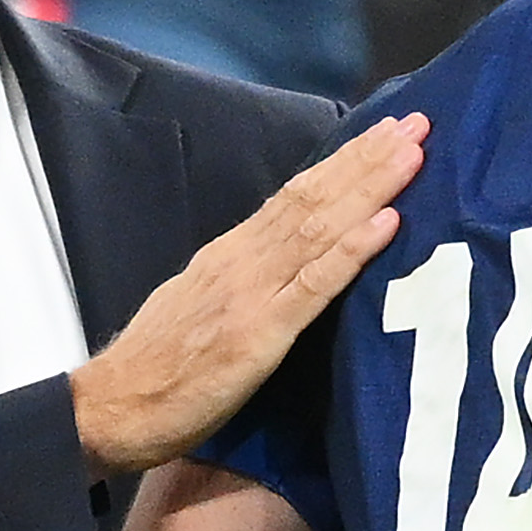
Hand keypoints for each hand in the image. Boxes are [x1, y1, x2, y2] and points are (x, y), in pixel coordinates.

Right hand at [70, 114, 426, 474]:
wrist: (112, 407)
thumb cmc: (157, 368)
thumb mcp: (199, 304)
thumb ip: (243, 280)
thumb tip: (285, 261)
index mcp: (231, 254)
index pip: (296, 195)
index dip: (344, 163)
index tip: (386, 134)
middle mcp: (243, 261)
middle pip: (315, 198)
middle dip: (369, 160)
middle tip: (419, 123)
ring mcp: (252, 293)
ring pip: (321, 227)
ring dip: (371, 187)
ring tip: (413, 155)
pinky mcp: (259, 334)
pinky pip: (314, 286)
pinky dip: (352, 250)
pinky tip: (386, 224)